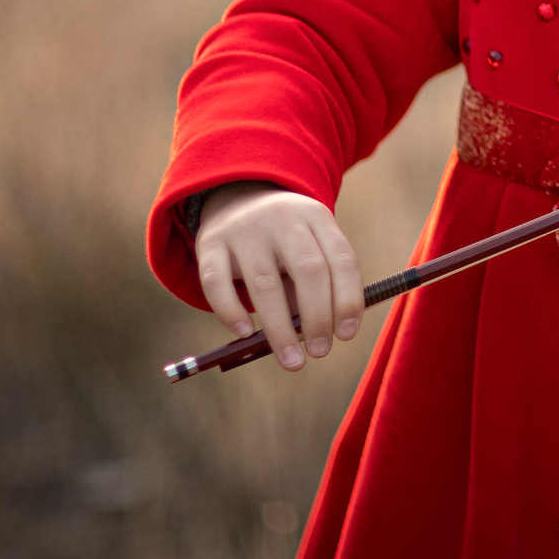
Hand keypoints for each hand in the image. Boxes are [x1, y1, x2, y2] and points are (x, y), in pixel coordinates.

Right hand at [193, 181, 365, 371]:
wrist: (237, 198)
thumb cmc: (284, 240)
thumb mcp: (308, 245)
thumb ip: (316, 284)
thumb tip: (316, 334)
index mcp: (316, 217)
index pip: (341, 259)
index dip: (348, 299)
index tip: (346, 335)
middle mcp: (283, 218)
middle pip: (308, 270)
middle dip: (318, 317)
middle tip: (321, 352)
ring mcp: (244, 228)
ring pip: (264, 283)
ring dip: (280, 328)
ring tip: (291, 360)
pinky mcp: (210, 242)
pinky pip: (217, 282)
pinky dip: (231, 311)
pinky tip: (245, 333)